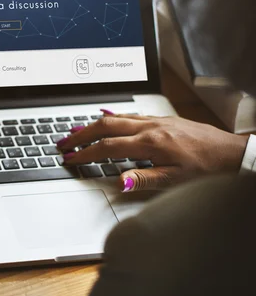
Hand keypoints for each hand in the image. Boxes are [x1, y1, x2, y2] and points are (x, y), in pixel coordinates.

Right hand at [57, 111, 248, 191]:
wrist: (233, 154)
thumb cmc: (208, 168)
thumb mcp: (176, 180)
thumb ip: (144, 179)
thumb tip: (118, 180)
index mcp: (151, 143)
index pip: (107, 147)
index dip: (85, 153)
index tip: (70, 158)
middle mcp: (150, 127)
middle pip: (105, 125)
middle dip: (80, 133)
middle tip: (63, 141)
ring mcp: (156, 120)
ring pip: (116, 117)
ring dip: (92, 124)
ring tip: (75, 130)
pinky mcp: (162, 119)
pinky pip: (130, 114)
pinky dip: (112, 116)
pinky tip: (106, 116)